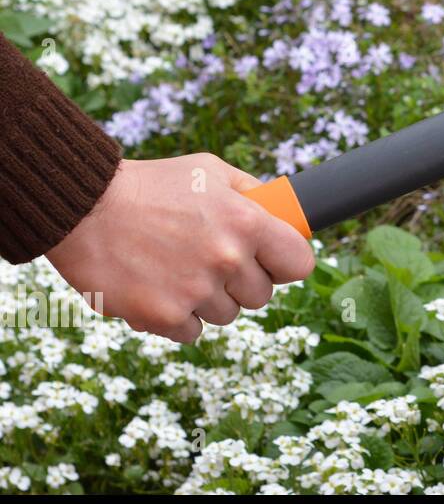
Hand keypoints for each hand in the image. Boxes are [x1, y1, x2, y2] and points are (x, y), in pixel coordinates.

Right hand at [46, 155, 315, 343]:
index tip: (271, 262)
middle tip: (209, 260)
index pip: (299, 263)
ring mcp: (195, 291)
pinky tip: (157, 287)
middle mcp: (227, 259)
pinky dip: (176, 317)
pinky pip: (191, 332)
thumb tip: (284, 214)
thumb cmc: (150, 185)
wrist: (83, 207)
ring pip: (226, 314)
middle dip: (241, 282)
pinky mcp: (163, 316)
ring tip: (176, 268)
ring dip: (207, 299)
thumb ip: (251, 193)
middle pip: (261, 296)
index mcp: (247, 222)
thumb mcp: (210, 171)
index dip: (285, 264)